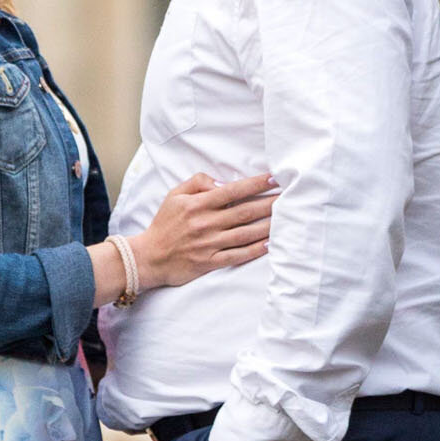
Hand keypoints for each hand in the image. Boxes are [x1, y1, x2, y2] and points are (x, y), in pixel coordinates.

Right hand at [132, 171, 277, 292]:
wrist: (149, 257)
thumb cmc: (164, 224)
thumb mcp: (174, 195)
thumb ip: (197, 182)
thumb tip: (221, 182)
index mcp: (198, 204)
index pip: (232, 191)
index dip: (255, 184)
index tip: (274, 178)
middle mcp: (206, 223)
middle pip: (245, 211)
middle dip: (269, 203)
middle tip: (290, 196)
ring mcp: (209, 244)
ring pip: (245, 233)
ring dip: (268, 226)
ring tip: (287, 219)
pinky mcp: (210, 262)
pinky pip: (237, 255)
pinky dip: (254, 251)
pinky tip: (270, 244)